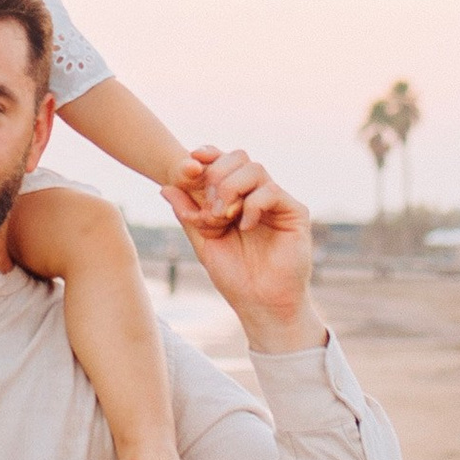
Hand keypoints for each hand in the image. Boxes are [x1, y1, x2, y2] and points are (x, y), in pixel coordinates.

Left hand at [166, 148, 324, 352]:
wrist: (260, 304)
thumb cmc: (234, 276)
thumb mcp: (203, 242)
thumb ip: (188, 214)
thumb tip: (165, 187)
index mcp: (235, 197)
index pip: (222, 162)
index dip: (207, 155)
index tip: (189, 164)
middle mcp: (256, 194)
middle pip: (238, 157)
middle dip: (216, 176)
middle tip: (209, 209)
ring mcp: (276, 202)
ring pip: (255, 169)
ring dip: (231, 189)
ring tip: (223, 217)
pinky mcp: (294, 212)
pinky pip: (271, 191)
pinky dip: (252, 205)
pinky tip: (245, 227)